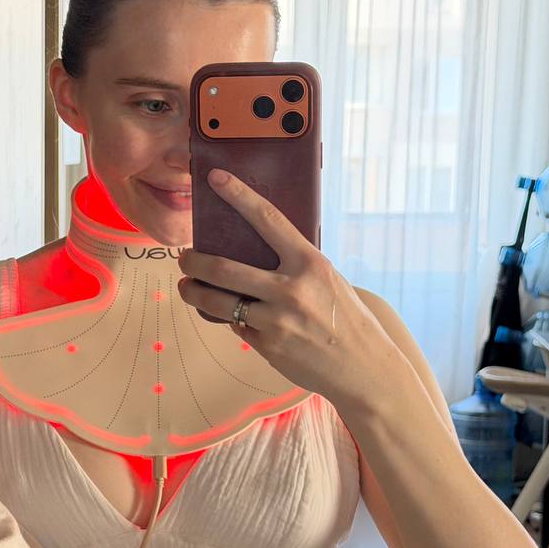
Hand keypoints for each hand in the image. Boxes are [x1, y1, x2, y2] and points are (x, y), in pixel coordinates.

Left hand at [177, 169, 392, 402]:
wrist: (365, 369)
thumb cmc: (346, 318)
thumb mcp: (327, 280)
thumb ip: (293, 265)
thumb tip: (252, 252)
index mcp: (310, 263)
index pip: (267, 219)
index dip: (238, 195)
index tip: (215, 179)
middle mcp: (291, 289)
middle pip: (223, 267)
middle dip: (193, 261)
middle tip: (183, 257)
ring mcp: (276, 320)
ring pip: (218, 301)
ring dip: (193, 292)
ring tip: (187, 286)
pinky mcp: (267, 346)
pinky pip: (237, 326)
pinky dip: (233, 320)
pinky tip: (235, 317)